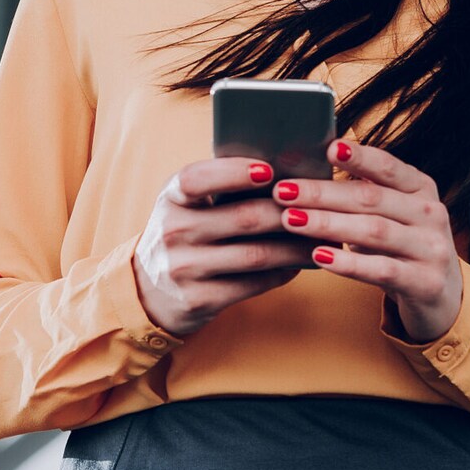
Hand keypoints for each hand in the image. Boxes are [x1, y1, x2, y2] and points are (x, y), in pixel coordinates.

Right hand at [132, 156, 321, 337]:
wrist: (148, 292)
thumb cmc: (182, 236)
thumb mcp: (185, 206)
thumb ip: (219, 188)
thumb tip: (285, 173)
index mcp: (170, 198)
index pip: (196, 178)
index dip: (233, 172)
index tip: (268, 170)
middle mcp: (172, 231)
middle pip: (243, 217)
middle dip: (289, 212)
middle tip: (320, 209)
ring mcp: (183, 268)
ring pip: (256, 254)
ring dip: (295, 248)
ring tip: (321, 241)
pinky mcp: (198, 299)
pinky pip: (254, 284)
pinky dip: (282, 273)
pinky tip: (298, 265)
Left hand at [273, 139, 463, 343]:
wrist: (441, 296)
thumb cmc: (400, 246)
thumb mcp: (391, 214)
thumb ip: (363, 192)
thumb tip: (305, 170)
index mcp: (421, 188)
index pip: (388, 167)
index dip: (359, 157)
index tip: (328, 147)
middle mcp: (431, 213)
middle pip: (371, 198)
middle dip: (322, 194)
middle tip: (283, 191)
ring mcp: (432, 248)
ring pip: (373, 231)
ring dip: (327, 224)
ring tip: (290, 220)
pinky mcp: (425, 282)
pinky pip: (382, 270)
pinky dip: (348, 263)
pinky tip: (318, 256)